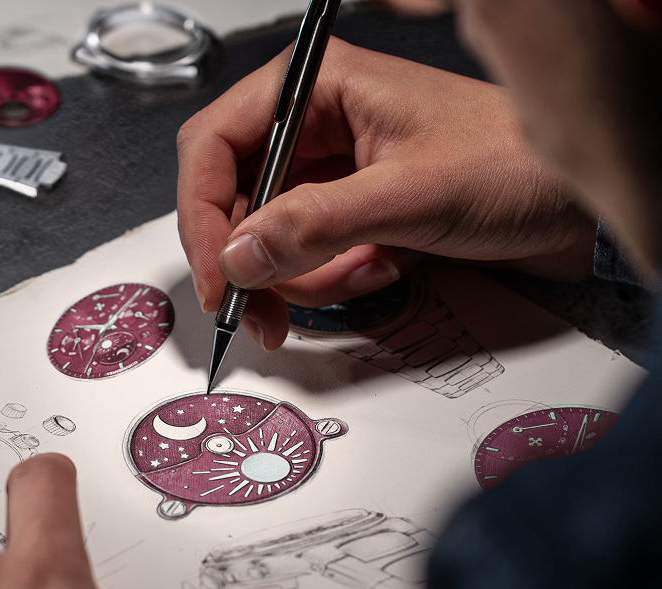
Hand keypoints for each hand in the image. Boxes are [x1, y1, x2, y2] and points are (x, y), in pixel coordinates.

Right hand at [177, 38, 596, 349]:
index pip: (215, 146)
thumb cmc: (516, 166)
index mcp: (320, 89)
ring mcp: (332, 178)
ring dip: (307, 277)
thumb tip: (238, 255)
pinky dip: (336, 281)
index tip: (217, 278)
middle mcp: (317, 131)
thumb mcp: (410, 195)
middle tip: (264, 312)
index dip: (202, 217)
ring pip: (268, 243)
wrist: (573, 208)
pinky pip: (307, 263)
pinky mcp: (349, 218)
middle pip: (233, 204)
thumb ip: (315, 224)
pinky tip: (384, 267)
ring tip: (368, 268)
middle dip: (252, 264)